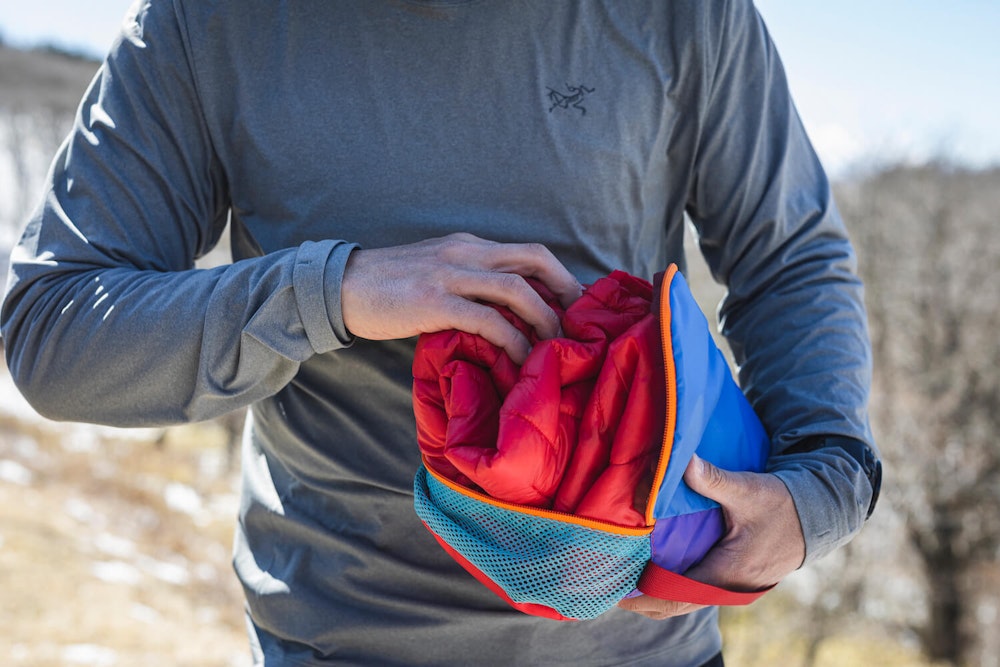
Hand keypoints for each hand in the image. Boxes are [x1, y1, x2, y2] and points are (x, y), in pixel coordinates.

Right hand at [340, 233, 582, 363]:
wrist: (339, 287)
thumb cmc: (387, 288)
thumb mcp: (435, 272)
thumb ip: (467, 283)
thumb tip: (501, 314)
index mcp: (468, 244)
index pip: (528, 252)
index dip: (560, 277)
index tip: (576, 305)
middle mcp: (466, 251)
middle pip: (534, 259)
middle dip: (565, 290)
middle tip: (580, 323)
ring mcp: (451, 274)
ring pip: (517, 289)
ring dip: (544, 319)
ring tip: (554, 347)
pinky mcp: (436, 302)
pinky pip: (488, 319)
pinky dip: (512, 340)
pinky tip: (519, 359)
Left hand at [617, 454, 804, 619]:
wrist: (817, 516)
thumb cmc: (782, 504)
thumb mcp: (749, 489)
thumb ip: (713, 479)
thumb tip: (684, 461)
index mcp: (726, 573)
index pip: (673, 595)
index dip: (640, 594)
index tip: (611, 585)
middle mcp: (724, 588)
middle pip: (670, 606)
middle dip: (638, 598)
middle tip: (604, 581)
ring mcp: (727, 587)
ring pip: (680, 600)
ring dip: (651, 591)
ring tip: (618, 574)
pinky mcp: (728, 578)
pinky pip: (690, 589)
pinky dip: (667, 584)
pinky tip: (647, 568)